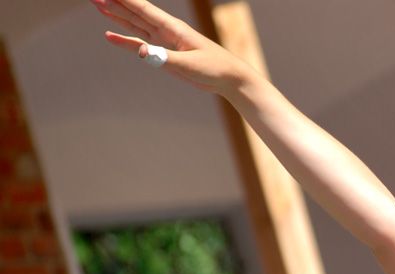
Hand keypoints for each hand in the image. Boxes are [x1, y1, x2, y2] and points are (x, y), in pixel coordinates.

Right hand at [91, 0, 250, 93]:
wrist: (229, 78)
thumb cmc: (214, 68)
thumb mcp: (189, 65)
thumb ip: (164, 58)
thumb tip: (141, 52)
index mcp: (173, 28)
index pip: (143, 9)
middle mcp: (166, 31)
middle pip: (134, 13)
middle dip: (114, 3)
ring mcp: (165, 41)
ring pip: (135, 25)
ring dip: (116, 16)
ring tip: (98, 5)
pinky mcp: (165, 54)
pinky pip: (140, 44)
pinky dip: (125, 40)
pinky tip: (110, 36)